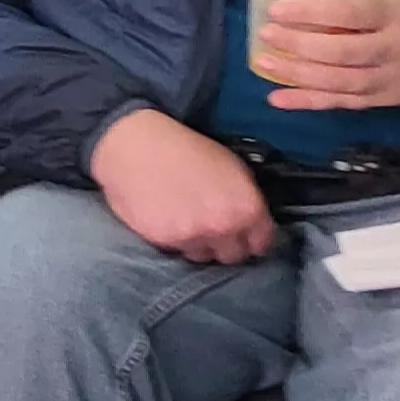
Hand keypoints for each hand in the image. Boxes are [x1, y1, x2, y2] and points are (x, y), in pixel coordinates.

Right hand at [87, 108, 273, 264]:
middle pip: (232, 256)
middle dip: (223, 244)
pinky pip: (175, 250)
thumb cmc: (186, 149)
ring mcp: (194, 236)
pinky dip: (172, 238)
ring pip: (202, 255)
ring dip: (197, 243)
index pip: (261, 244)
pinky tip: (165, 218)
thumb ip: (245, 199)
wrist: (137, 145)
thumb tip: (249, 222)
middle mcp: (225, 227)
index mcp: (248, 208)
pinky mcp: (165, 241)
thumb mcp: (232, 166)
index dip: (250, 238)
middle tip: (209, 227)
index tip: (240, 234)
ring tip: (183, 221)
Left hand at [258, 0, 399, 110]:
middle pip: (342, 51)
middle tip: (264, 35)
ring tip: (264, 64)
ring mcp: (392, 78)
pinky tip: (277, 99)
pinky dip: (308, 102)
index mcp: (396, 11)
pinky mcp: (387, 100)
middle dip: (298, 44)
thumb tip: (297, 4)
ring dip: (297, 75)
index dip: (310, 13)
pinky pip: (343, 103)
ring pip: (339, 81)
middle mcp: (396, 47)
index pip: (350, 13)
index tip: (275, 10)